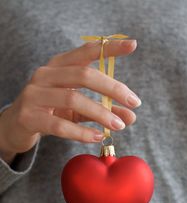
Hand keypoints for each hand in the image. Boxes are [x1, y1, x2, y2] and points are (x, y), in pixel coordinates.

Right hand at [0, 39, 140, 162]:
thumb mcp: (78, 109)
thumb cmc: (50, 111)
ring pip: (73, 99)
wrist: (16, 126)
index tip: (132, 45)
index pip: (86, 52)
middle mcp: (45, 75)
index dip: (109, 48)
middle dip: (112, 88)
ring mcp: (35, 95)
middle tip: (134, 102)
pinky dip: (81, 132)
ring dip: (100, 113)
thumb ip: (102, 109)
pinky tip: (97, 136)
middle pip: (83, 74)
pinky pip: (59, 125)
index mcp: (58, 66)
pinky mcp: (29, 116)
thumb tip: (131, 117)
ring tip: (119, 126)